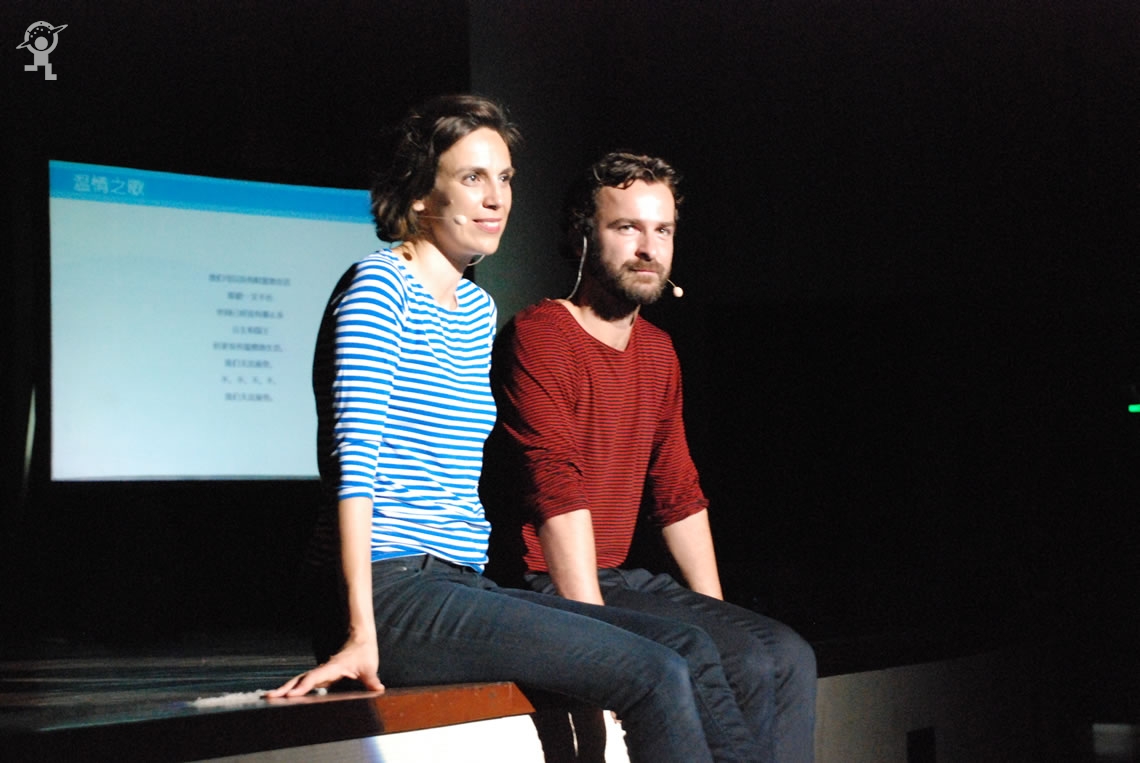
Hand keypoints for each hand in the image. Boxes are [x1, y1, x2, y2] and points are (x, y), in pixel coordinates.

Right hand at [267, 637, 383, 697]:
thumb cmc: (364, 652)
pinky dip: (294, 687)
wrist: (361, 638)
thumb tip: (378, 689)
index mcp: (332, 667)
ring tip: (269, 697)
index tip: (291, 695)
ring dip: (286, 688)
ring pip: (300, 680)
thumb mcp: (369, 666)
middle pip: (300, 679)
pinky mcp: (322, 674)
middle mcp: (324, 669)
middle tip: (268, 697)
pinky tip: (286, 695)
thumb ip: (371, 680)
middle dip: (285, 689)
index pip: (315, 678)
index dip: (303, 687)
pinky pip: (305, 681)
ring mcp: (322, 671)